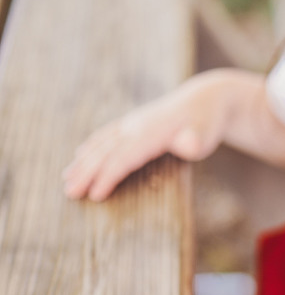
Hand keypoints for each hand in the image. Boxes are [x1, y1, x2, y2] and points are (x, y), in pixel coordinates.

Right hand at [62, 73, 231, 201]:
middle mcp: (138, 126)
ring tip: (66, 179)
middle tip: (69, 193)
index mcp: (153, 132)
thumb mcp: (207, 134)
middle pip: (107, 151)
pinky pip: (107, 134)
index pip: (125, 157)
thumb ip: (196, 142)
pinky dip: (92, 145)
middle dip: (87, 172)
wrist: (207, 98)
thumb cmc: (207, 122)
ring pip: (103, 143)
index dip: (109, 176)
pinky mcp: (135, 121)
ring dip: (83, 161)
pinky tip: (80, 155)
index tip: (95, 196)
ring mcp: (134, 122)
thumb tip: (187, 144)